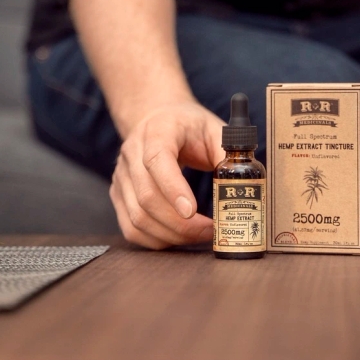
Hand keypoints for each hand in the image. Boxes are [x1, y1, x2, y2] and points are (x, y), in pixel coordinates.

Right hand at [111, 102, 224, 248]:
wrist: (159, 119)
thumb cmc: (190, 126)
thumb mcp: (214, 128)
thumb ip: (228, 152)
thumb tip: (240, 182)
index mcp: (157, 130)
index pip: (157, 160)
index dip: (173, 188)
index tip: (192, 211)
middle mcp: (132, 152)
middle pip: (147, 196)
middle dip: (180, 222)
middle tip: (210, 230)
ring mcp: (121, 176)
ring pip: (137, 217)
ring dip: (171, 234)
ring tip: (200, 235)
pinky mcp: (119, 195)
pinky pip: (131, 228)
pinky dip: (156, 240)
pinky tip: (179, 238)